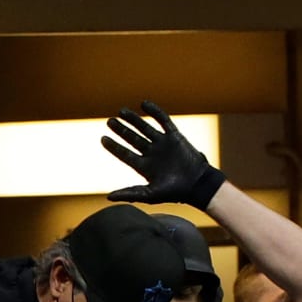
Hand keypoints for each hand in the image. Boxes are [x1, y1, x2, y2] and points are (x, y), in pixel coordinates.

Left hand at [101, 101, 225, 208]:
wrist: (198, 184)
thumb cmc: (175, 192)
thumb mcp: (150, 194)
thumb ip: (130, 193)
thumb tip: (109, 197)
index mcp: (144, 167)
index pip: (124, 154)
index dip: (113, 147)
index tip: (103, 139)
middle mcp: (152, 154)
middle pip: (133, 139)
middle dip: (121, 130)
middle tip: (110, 122)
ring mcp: (163, 144)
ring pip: (145, 128)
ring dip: (133, 120)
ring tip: (121, 112)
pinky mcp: (175, 137)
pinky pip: (164, 121)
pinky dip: (155, 112)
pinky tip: (144, 104)